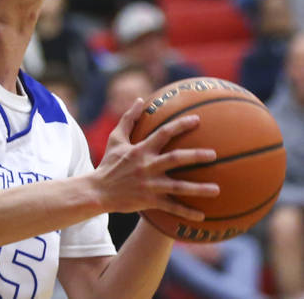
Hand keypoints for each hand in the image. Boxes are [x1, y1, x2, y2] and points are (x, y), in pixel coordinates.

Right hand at [93, 99, 218, 220]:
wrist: (99, 191)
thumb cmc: (109, 163)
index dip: (180, 125)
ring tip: (217, 189)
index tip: (197, 120)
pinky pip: (171, 207)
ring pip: (178, 187)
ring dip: (198, 189)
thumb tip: (139, 100)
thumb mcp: (116, 138)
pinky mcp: (150, 201)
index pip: (163, 133)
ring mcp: (150, 185)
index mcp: (141, 149)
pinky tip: (202, 216)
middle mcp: (147, 166)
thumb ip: (128, 119)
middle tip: (214, 154)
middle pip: (175, 159)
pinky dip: (186, 212)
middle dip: (195, 156)